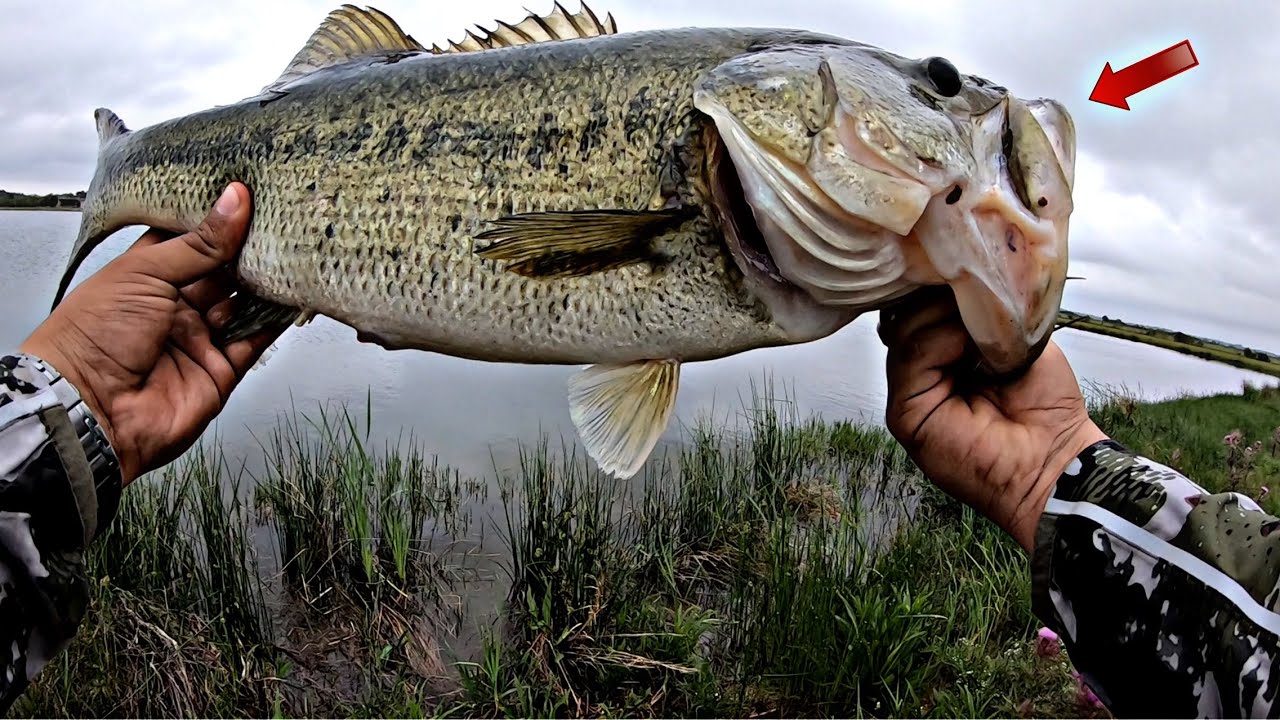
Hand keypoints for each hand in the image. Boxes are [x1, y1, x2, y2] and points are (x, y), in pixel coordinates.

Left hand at [20, 183, 281, 484]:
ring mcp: (200, 338)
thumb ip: (199, 242)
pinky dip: (276, 319)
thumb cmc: (95, 334)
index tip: (251, 194)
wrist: (91, 409)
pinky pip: (256, 339)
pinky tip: (297, 294)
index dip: (219, 219)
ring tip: (297, 251)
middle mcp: (175, 305)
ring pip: (245, 303)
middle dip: (250, 249)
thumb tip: (235, 200)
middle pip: (224, 271)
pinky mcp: (222, 369)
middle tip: (283, 221)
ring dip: (268, 282)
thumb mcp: (145, 272)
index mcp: (147, 275)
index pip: (192, 239)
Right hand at [878, 288, 1106, 550]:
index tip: (963, 258)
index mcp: (943, 354)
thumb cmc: (1046, 406)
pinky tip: (971, 348)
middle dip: (937, 294)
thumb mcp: (1017, 339)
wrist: (1056, 460)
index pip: (919, 306)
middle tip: (973, 288)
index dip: (935, 283)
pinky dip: (939, 341)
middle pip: (905, 313)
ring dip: (942, 316)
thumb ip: (987, 310)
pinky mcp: (905, 414)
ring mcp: (909, 393)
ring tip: (981, 329)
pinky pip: (908, 358)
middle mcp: (920, 372)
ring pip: (903, 330)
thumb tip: (960, 275)